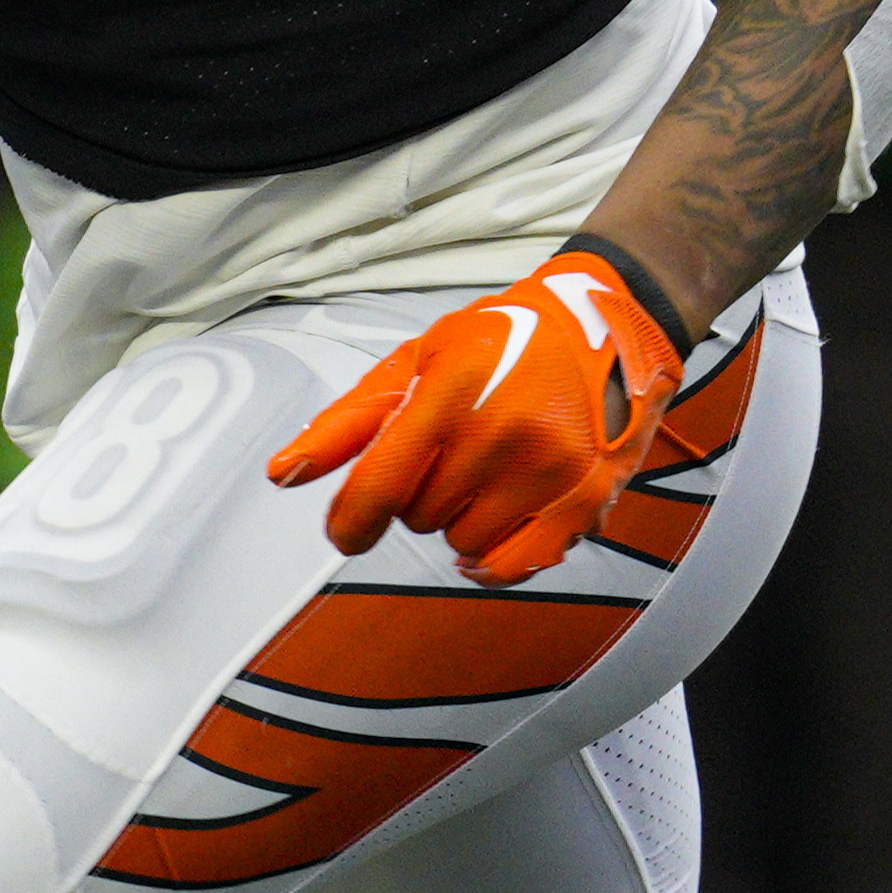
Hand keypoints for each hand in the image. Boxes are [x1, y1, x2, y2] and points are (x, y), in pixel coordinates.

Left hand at [267, 244, 693, 586]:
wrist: (606, 325)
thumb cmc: (504, 339)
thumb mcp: (419, 359)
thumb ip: (349, 422)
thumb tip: (285, 474)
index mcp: (452, 391)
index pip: (381, 485)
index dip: (351, 520)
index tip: (346, 530)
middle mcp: (502, 434)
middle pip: (418, 516)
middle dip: (419, 494)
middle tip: (451, 452)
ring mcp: (547, 472)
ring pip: (460, 543)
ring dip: (458, 520)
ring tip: (485, 470)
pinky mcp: (583, 502)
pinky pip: (511, 567)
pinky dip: (490, 559)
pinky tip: (494, 523)